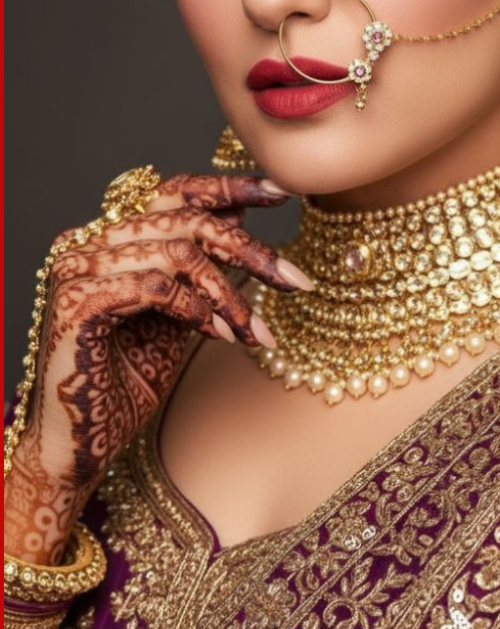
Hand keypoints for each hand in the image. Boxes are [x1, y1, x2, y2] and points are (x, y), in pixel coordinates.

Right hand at [5, 172, 309, 563]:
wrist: (83, 442)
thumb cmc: (129, 379)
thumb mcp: (183, 313)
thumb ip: (203, 267)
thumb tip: (242, 217)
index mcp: (112, 238)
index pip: (174, 193)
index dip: (228, 187)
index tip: (280, 191)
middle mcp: (88, 242)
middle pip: (185, 219)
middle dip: (250, 250)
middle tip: (295, 282)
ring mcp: (76, 269)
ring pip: (177, 251)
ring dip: (228, 294)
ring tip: (252, 332)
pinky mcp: (76, 302)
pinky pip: (156, 285)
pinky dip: (196, 309)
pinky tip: (217, 335)